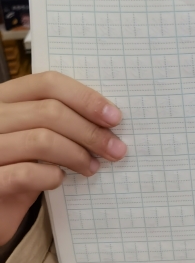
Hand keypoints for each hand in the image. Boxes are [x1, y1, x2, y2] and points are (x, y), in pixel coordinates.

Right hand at [0, 72, 126, 245]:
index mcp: (4, 97)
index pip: (48, 83)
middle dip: (90, 131)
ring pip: (41, 140)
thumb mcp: (33, 135)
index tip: (113, 117)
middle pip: (50, 111)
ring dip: (77, 154)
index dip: (85, 98)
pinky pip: (26, 173)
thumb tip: (107, 118)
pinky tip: (59, 180)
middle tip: (115, 148)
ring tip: (92, 167)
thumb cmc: (15, 167)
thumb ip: (58, 121)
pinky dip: (51, 176)